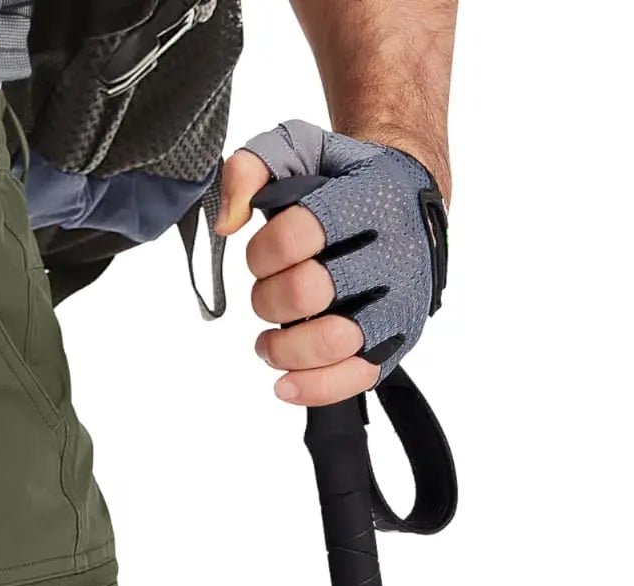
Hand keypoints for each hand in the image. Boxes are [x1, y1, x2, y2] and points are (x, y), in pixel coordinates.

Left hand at [214, 121, 448, 407]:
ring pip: (332, 342)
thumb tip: (226, 221)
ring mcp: (399, 300)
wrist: (407, 199)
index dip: (262, 252)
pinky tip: (283, 383)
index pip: (298, 234)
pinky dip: (313, 388)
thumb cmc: (345, 179)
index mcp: (369, 198)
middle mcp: (392, 250)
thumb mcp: (299, 149)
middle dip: (269, 298)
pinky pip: (355, 379)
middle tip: (267, 292)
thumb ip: (252, 167)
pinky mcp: (398, 340)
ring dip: (283, 348)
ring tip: (267, 342)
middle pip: (308, 291)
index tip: (262, 256)